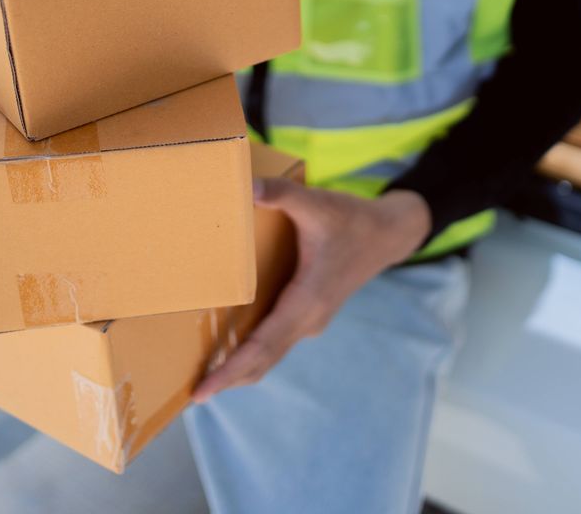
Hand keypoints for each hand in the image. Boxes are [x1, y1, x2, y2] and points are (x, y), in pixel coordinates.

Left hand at [192, 179, 431, 402]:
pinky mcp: (310, 315)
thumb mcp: (316, 203)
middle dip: (227, 379)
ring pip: (270, 355)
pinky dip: (253, 353)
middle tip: (190, 394)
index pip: (262, 346)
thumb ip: (280, 193)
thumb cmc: (352, 219)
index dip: (230, 370)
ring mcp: (310, 320)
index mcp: (307, 300)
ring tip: (204, 377)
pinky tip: (231, 348)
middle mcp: (308, 319)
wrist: (389, 234)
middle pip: (262, 361)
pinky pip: (276, 343)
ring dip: (240, 368)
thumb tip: (245, 186)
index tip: (203, 391)